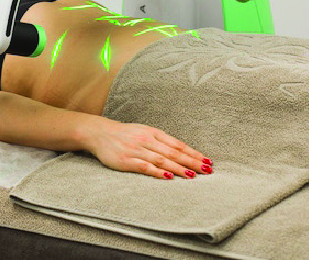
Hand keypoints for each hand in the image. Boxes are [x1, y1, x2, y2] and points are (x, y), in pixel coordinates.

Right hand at [83, 119, 212, 178]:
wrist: (101, 133)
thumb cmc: (126, 134)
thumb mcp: (144, 132)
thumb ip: (161, 141)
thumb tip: (182, 152)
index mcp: (153, 132)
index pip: (177, 144)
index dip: (193, 153)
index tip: (207, 161)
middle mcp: (147, 140)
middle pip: (173, 152)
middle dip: (191, 161)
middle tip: (206, 170)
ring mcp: (137, 150)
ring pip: (162, 159)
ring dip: (178, 168)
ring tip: (192, 175)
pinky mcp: (127, 161)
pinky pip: (145, 167)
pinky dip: (157, 172)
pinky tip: (168, 177)